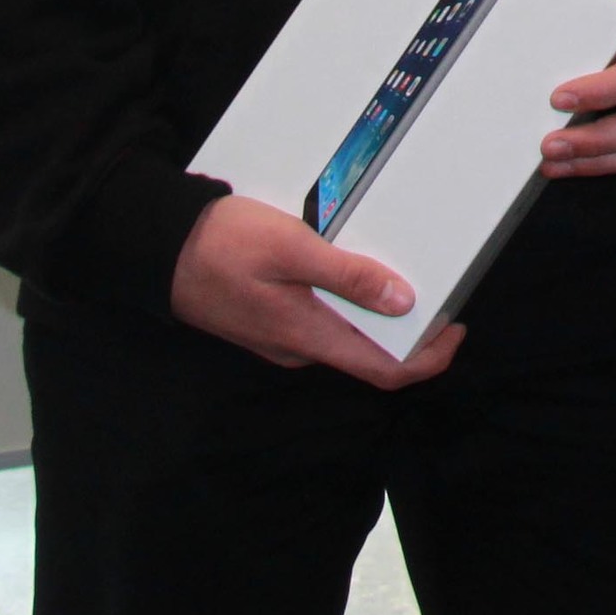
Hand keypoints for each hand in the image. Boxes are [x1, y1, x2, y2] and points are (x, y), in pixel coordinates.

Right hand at [169, 194, 462, 386]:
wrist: (159, 250)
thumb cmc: (224, 243)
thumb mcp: (292, 248)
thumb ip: (347, 276)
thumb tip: (402, 301)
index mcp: (309, 337)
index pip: (383, 371)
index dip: (429, 359)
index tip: (456, 329)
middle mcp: (299, 348)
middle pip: (370, 356)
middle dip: (412, 333)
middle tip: (440, 290)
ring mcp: (283, 338)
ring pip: (347, 339)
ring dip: (382, 319)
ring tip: (409, 275)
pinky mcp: (271, 323)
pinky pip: (325, 325)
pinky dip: (353, 308)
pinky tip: (361, 274)